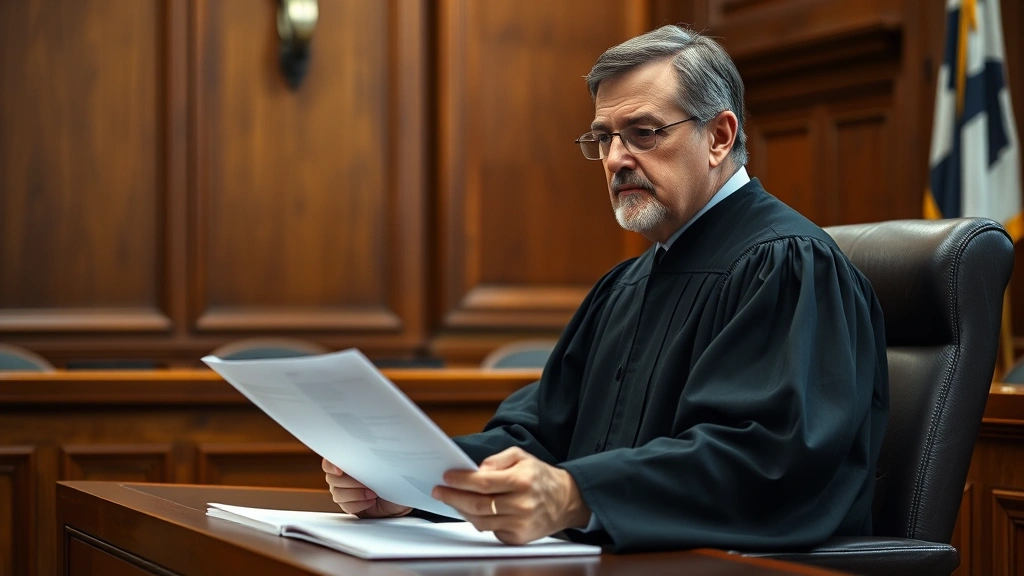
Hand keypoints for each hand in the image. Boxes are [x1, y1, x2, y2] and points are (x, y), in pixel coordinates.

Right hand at [322, 458, 411, 517]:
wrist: (400, 499)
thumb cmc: (395, 478)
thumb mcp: (388, 465)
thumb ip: (376, 458)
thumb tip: (373, 449)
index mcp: (351, 460)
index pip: (330, 460)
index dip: (331, 465)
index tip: (340, 470)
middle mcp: (343, 474)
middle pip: (333, 478)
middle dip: (351, 482)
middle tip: (367, 483)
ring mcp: (344, 490)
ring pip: (338, 493)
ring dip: (356, 494)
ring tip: (373, 493)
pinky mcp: (348, 504)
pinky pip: (345, 506)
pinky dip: (359, 504)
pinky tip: (370, 501)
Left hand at [431, 447, 590, 544]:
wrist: (566, 501)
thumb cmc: (540, 477)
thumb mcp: (522, 456)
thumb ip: (497, 460)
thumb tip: (476, 470)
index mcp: (522, 480)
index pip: (483, 482)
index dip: (461, 480)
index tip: (446, 477)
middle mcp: (521, 504)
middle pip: (477, 504)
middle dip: (453, 497)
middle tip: (439, 491)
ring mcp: (520, 524)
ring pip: (480, 521)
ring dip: (461, 510)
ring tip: (452, 500)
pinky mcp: (518, 538)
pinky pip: (490, 531)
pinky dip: (478, 521)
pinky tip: (471, 511)